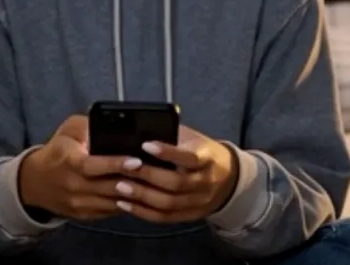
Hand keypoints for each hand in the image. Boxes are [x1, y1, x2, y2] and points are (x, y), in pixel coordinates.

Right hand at [18, 115, 144, 221]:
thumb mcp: (68, 131)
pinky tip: (142, 194)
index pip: (94, 166)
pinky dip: (127, 203)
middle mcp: (74, 187)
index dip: (116, 164)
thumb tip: (112, 123)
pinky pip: (111, 211)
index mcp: (70, 163)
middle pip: (109, 186)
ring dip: (135, 195)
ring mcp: (80, 204)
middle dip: (134, 180)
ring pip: (114, 202)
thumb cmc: (58, 151)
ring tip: (155, 185)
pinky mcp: (85, 215)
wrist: (35, 183)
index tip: (137, 160)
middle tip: (157, 172)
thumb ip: (88, 126)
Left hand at [113, 124, 238, 222]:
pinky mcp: (190, 216)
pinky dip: (143, 212)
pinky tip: (124, 204)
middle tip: (124, 168)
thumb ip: (172, 136)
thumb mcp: (194, 139)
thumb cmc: (203, 152)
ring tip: (120, 186)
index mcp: (208, 158)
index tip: (145, 144)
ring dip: (141, 196)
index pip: (189, 157)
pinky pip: (165, 218)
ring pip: (168, 204)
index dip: (168, 152)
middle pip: (176, 183)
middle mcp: (205, 182)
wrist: (229, 179)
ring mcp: (198, 202)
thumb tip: (140, 131)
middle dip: (148, 176)